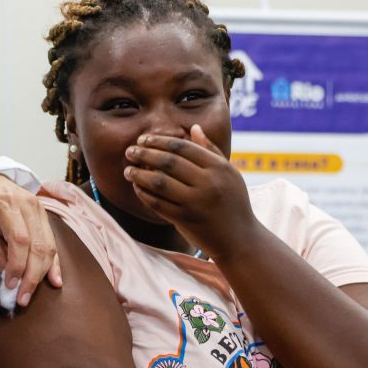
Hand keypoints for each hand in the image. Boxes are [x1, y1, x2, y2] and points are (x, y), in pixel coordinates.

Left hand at [0, 173, 61, 306]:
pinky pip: (53, 243)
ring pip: (48, 247)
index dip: (17, 265)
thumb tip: (9, 275)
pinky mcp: (45, 217)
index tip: (10, 285)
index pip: (19, 240)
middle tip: (22, 297)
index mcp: (7, 205)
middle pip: (38, 246)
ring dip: (42, 274)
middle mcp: (29, 206)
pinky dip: (54, 264)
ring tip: (31, 293)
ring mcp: (40, 210)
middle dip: (31, 276)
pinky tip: (55, 280)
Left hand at [123, 124, 255, 257]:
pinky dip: (144, 194)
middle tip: (130, 151)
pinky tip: (137, 187)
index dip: (159, 141)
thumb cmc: (233, 202)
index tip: (143, 139)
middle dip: (144, 154)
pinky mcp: (185, 220)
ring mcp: (195, 203)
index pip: (182, 147)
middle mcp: (208, 183)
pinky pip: (158, 204)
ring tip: (128, 170)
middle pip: (168, 162)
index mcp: (218, 167)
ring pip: (159, 182)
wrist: (239, 239)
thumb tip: (194, 127)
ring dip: (139, 174)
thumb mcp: (229, 173)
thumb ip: (211, 150)